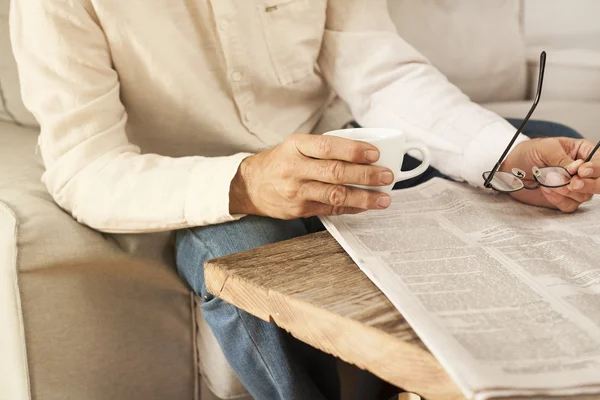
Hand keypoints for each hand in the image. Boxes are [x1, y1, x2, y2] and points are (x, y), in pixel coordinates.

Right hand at [229, 133, 394, 218]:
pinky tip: (365, 206)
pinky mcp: (299, 209)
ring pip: (335, 195)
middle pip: (336, 172)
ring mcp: (297, 191)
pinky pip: (331, 209)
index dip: (354, 151)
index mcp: (296, 146)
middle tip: (387, 176)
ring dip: (364, 198)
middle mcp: (295, 168)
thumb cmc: (279, 162)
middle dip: (366, 175)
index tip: (375, 154)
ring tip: (383, 198)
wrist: (250, 185)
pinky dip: (351, 208)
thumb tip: (363, 152)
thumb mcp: (296, 145)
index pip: (329, 147)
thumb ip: (324, 148)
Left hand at [501, 137, 598, 211]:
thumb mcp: (545, 148)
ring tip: (547, 182)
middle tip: (572, 184)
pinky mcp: (563, 199)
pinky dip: (558, 200)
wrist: (510, 170)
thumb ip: (562, 158)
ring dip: (566, 191)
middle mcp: (582, 171)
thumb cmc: (528, 153)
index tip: (581, 171)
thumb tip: (575, 170)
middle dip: (588, 185)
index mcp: (582, 152)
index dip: (596, 168)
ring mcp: (574, 186)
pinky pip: (570, 205)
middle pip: (599, 182)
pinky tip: (545, 190)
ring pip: (585, 196)